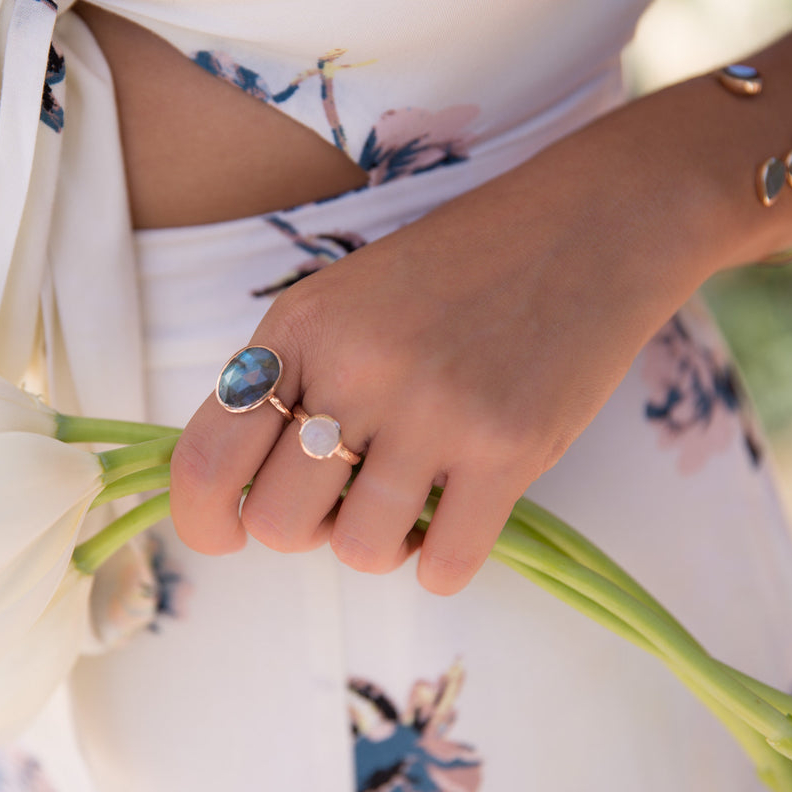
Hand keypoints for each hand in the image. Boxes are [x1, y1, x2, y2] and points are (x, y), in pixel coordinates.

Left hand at [169, 138, 711, 594]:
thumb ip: (291, 380)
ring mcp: (436, 410)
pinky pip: (444, 567)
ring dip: (379, 544)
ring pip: (361, 552)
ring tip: (409, 500)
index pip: (205, 458)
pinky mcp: (511, 449)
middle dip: (305, 530)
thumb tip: (254, 490)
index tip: (226, 534)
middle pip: (278, 524)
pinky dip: (441, 564)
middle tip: (344, 498)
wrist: (591, 224)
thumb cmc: (462, 265)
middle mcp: (358, 367)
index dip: (200, 520)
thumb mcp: (346, 299)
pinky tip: (455, 518)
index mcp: (301, 327)